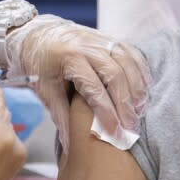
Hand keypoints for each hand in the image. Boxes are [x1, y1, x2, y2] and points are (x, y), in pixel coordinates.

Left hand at [5, 15, 149, 151]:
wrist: (35, 35)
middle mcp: (88, 45)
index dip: (107, 112)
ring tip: (140, 110)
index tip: (115, 133)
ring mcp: (100, 38)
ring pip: (127, 62)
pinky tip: (144, 88)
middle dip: (125, 104)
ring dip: (137, 87)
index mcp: (69, 57)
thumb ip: (61, 115)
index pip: (94, 88)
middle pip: (115, 75)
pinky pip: (130, 51)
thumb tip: (69, 145)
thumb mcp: (44, 89)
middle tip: (131, 126)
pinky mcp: (107, 37)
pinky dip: (140, 70)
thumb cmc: (38, 64)